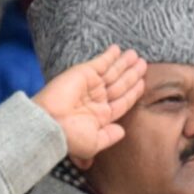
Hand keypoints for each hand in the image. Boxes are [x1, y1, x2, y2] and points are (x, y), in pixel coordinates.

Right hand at [33, 46, 146, 170]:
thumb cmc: (70, 138)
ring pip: (113, 72)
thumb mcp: (94, 144)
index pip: (122, 101)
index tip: (143, 82)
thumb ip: (109, 137)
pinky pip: (100, 63)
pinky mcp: (83, 73)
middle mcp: (96, 99)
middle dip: (131, 74)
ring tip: (137, 56)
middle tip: (144, 63)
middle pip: (120, 84)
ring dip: (124, 63)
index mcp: (101, 116)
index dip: (133, 92)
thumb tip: (122, 131)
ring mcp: (90, 85)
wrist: (50, 124)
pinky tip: (118, 49)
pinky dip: (109, 56)